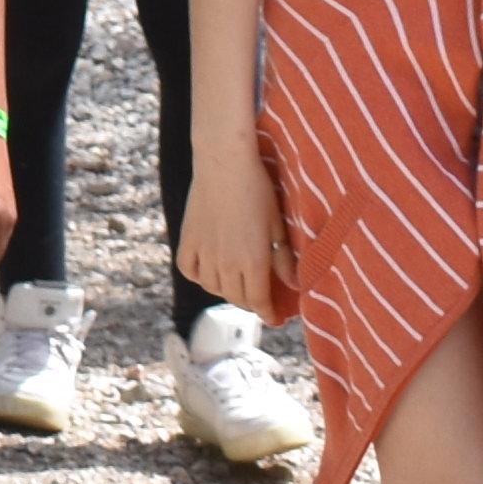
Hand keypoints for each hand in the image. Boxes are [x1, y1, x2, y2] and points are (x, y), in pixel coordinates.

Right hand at [179, 157, 286, 321]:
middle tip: (259, 301)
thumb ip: (284, 258)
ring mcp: (204, 252)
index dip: (268, 314)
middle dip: (251, 304)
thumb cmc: (257, 190)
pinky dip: (201, 276)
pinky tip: (210, 271)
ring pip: (213, 287)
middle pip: (237, 298)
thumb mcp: (277, 225)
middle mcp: (226, 262)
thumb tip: (294, 284)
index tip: (274, 319)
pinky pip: (190, 270)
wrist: (224, 163)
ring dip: (227, 291)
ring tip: (237, 285)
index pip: (259, 301)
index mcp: (252, 262)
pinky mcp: (188, 239)